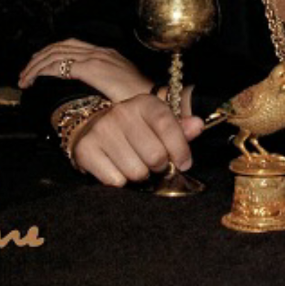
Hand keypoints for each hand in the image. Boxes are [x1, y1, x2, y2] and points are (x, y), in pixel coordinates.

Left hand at [19, 39, 152, 103]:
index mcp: (105, 54)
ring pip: (55, 55)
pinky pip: (58, 66)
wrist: (157, 100)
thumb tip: (90, 96)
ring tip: (25, 79)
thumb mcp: (120, 89)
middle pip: (60, 47)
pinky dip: (42, 71)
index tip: (39, 66)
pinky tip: (34, 80)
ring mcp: (95, 58)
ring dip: (36, 65)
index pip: (71, 46)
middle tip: (26, 72)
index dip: (52, 54)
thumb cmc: (142, 101)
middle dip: (39, 58)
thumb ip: (104, 87)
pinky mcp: (91, 69)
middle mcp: (99, 51)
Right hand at [72, 93, 203, 186]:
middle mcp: (121, 113)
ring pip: (136, 172)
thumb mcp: (159, 124)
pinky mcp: (86, 149)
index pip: (169, 127)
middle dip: (159, 166)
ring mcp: (102, 131)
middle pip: (155, 157)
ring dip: (140, 176)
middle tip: (153, 163)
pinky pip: (116, 181)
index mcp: (144, 103)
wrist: (92, 128)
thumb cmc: (135, 129)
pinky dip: (121, 182)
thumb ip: (180, 128)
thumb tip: (198, 125)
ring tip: (135, 164)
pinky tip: (118, 169)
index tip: (184, 163)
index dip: (180, 151)